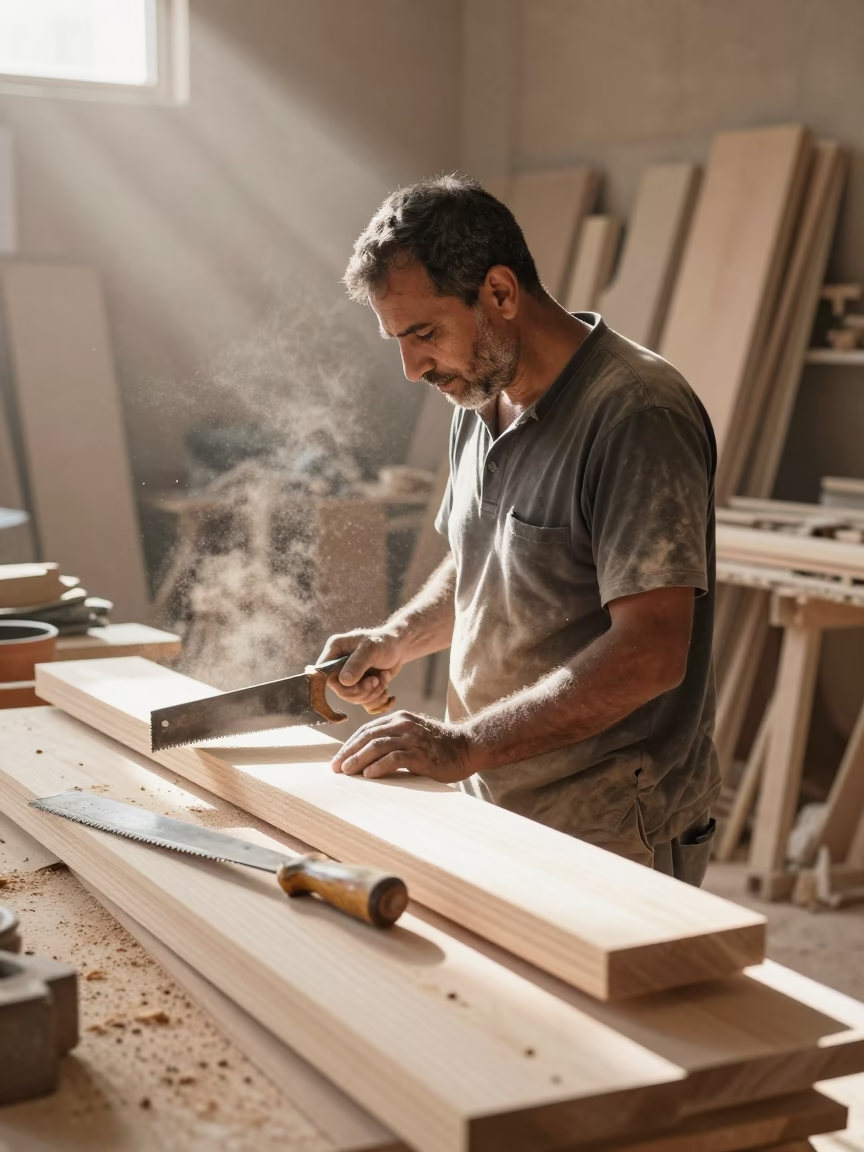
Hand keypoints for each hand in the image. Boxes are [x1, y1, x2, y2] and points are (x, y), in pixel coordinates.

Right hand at [317, 629, 407, 713]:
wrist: (399, 648)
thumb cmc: (384, 642)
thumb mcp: (370, 649)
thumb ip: (357, 664)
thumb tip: (344, 682)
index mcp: (335, 651)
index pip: (324, 675)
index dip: (337, 684)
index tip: (355, 683)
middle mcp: (338, 666)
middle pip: (341, 691)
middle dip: (360, 691)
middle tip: (375, 680)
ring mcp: (349, 678)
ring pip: (354, 698)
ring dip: (372, 693)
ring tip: (383, 678)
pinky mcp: (360, 687)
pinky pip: (364, 702)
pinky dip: (377, 698)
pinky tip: (384, 684)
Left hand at [330, 711, 475, 782]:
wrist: (468, 746)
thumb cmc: (440, 746)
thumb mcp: (414, 735)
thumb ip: (395, 739)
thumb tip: (368, 757)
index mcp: (400, 719)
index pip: (367, 730)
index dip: (350, 744)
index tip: (338, 759)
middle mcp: (403, 725)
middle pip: (367, 736)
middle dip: (348, 752)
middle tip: (336, 768)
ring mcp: (412, 738)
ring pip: (377, 746)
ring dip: (358, 759)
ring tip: (347, 772)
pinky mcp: (421, 754)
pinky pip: (394, 758)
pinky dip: (379, 766)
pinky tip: (369, 775)